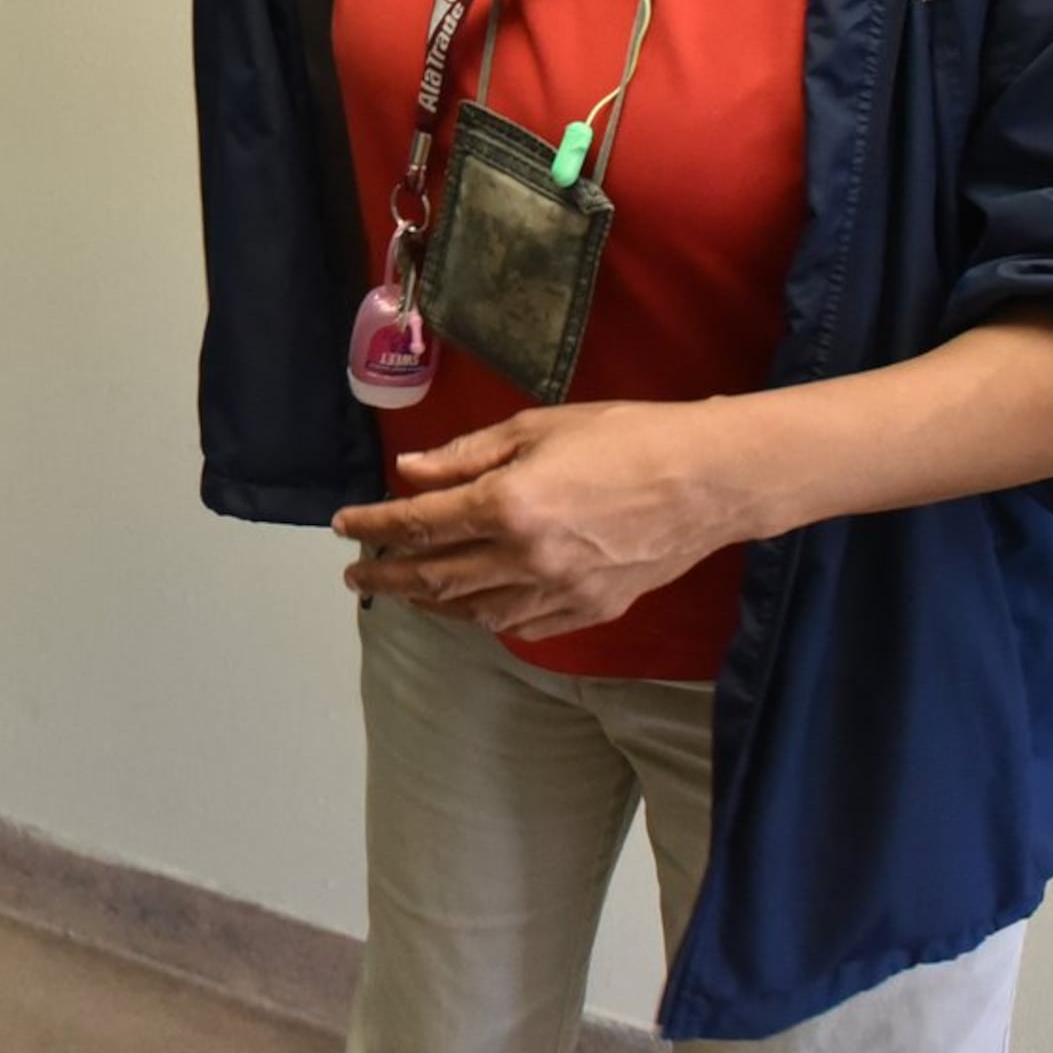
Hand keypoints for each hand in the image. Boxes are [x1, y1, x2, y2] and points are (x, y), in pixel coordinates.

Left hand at [333, 400, 763, 643]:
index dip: (374, 525)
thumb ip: (465, 456)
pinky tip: (469, 606)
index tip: (344, 525)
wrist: (708, 480)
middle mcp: (527, 558)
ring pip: (474, 611)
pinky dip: (485, 617)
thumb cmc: (624, 437)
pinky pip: (522, 626)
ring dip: (431, 603)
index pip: (419, 524)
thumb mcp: (536, 427)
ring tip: (405, 590)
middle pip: (436, 578)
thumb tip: (409, 472)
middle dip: (387, 576)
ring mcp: (560, 593)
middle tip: (355, 573)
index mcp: (509, 505)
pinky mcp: (590, 611)